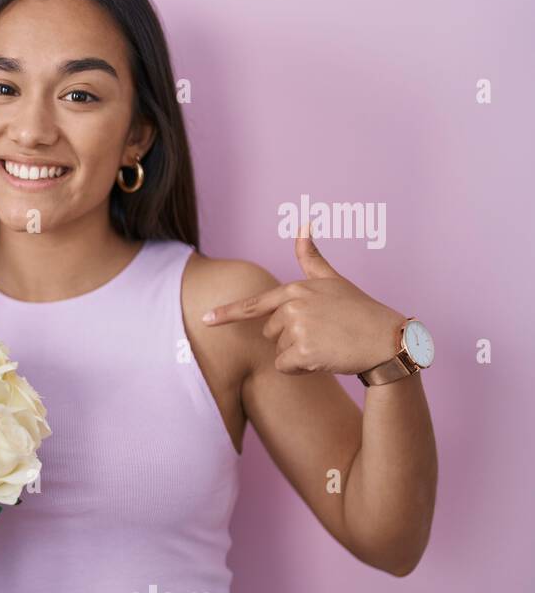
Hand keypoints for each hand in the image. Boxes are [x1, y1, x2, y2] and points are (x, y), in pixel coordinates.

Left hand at [202, 223, 407, 375]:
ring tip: (328, 345)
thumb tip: (303, 223)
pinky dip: (301, 369)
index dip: (227, 314)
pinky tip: (325, 359)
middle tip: (324, 334)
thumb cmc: (360, 311)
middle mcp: (293, 306)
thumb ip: (311, 257)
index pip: (254, 304)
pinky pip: (286, 368)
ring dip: (299, 355)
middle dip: (291, 339)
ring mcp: (298, 329)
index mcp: (296, 289)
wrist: (387, 340)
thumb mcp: (333, 281)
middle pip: (270, 333)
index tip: (205, 320)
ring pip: (279, 352)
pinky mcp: (303, 352)